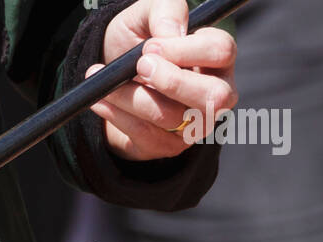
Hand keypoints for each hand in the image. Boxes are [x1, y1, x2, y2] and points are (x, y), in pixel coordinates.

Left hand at [89, 0, 237, 161]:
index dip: (186, 50)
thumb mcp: (147, 13)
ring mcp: (195, 125)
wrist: (110, 77)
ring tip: (106, 81)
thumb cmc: (137, 41)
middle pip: (214, 96)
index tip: (150, 47)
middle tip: (140, 66)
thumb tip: (171, 33)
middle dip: (173, 81)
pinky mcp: (170, 146)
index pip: (221, 52)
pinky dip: (119, 116)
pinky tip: (101, 102)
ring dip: (131, 97)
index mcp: (217, 56)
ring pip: (170, 116)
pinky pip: (147, 136)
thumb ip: (165, 11)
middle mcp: (215, 93)